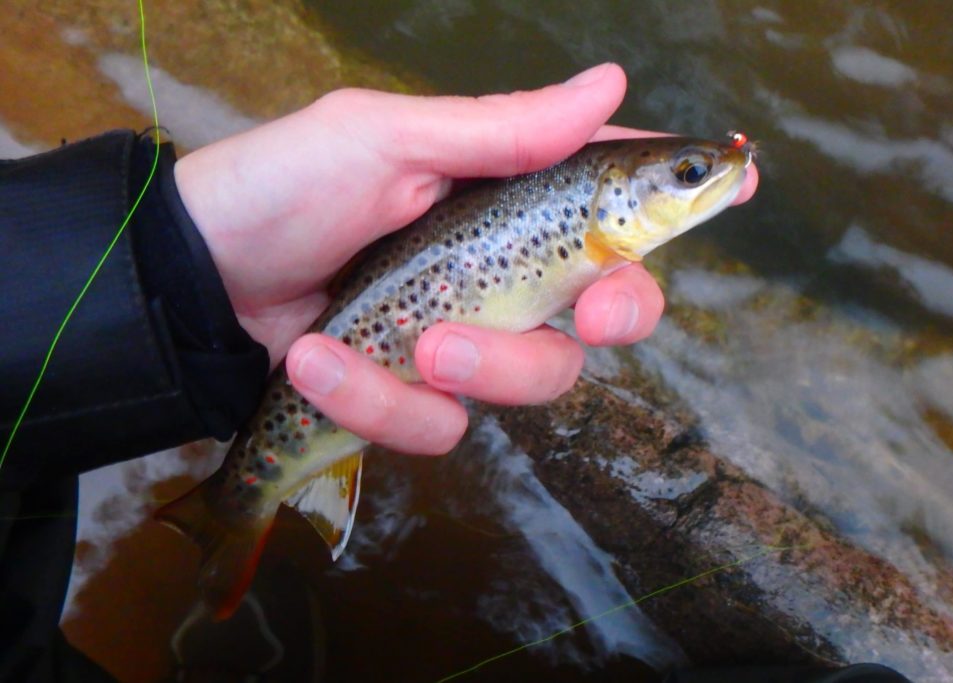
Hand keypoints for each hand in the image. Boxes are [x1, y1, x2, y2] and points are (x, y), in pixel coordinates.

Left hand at [174, 63, 757, 454]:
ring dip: (477, 365)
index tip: (741, 184)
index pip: (615, 190)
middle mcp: (505, 270)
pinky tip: (319, 363)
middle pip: (614, 309)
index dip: (684, 193)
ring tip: (407, 338)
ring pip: (536, 380)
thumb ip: (502, 130)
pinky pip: (441, 426)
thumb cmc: (282, 187)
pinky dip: (379, 398)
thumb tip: (612, 82)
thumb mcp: (387, 140)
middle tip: (593, 314)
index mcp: (508, 196)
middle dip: (618, 316)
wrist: (195, 283)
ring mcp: (467, 339)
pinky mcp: (419, 397)